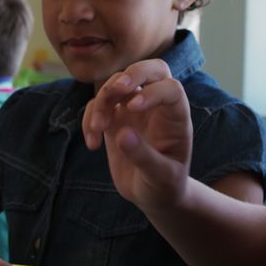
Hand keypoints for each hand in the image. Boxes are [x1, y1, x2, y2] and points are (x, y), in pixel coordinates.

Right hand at [82, 60, 192, 210]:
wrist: (152, 195)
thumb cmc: (165, 186)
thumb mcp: (161, 178)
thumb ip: (145, 157)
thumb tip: (122, 134)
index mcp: (176, 116)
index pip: (170, 88)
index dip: (153, 92)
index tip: (133, 108)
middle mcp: (156, 106)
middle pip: (149, 71)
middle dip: (132, 73)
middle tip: (116, 89)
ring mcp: (133, 109)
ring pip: (117, 84)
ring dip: (102, 101)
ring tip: (97, 130)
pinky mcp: (114, 119)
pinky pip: (97, 105)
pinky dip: (89, 119)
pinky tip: (92, 144)